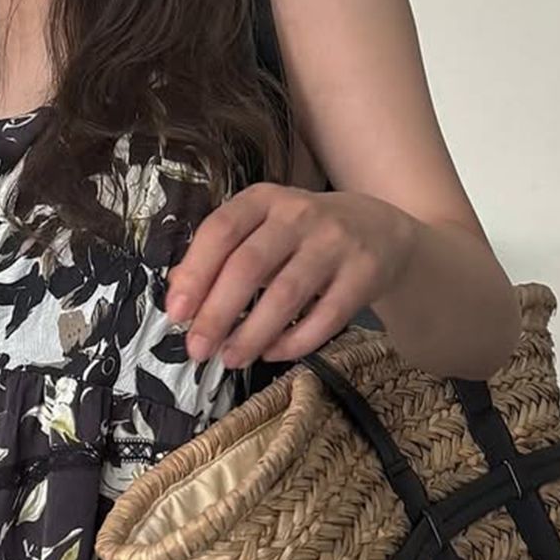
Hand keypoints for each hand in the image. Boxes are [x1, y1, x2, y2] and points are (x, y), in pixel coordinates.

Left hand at [163, 183, 419, 370]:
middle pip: (249, 266)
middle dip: (218, 313)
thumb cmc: (306, 236)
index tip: (176, 313)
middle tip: (198, 350)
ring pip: (285, 294)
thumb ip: (222, 256)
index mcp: (264, 200)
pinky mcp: (363, 274)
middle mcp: (298, 214)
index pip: (221, 231)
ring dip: (252, 334)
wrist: (383, 230)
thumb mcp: (263, 230)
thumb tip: (178, 292)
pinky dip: (294, 342)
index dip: (195, 273)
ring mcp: (335, 243)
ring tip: (231, 359)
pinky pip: (324, 317)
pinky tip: (272, 354)